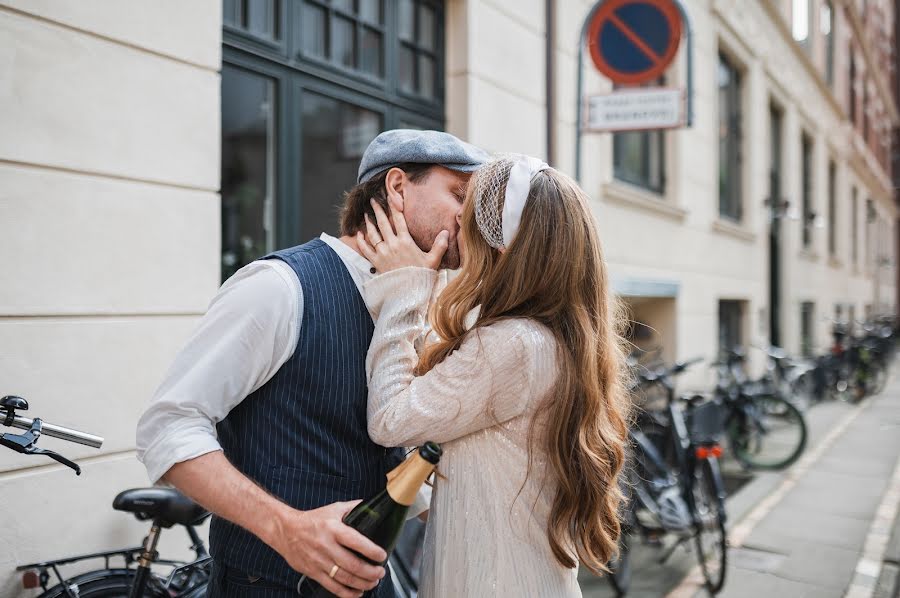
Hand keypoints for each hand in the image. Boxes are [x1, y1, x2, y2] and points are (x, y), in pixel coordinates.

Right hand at [270, 501, 385, 597]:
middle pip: (352, 564)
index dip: (372, 551)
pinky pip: (332, 587)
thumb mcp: (334, 508)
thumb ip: (353, 508)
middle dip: (371, 571)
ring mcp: (320, 561)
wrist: (286, 531)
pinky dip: (347, 593)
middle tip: (380, 572)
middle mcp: (327, 546)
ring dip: (362, 583)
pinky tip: (357, 592)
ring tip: (373, 582)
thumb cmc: (312, 520)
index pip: (357, 541)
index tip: (382, 555)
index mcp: (334, 529)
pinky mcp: (314, 572)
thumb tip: (372, 508)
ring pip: (344, 578)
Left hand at [357, 199, 447, 271]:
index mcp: (406, 242)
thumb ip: (440, 246)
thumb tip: (446, 232)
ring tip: (366, 214)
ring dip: (369, 222)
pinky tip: (360, 233)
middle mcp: (393, 245)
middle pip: (383, 223)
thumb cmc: (421, 277)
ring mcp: (382, 253)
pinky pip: (365, 249)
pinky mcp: (376, 262)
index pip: (399, 220)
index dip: (394, 207)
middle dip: (377, 210)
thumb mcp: (433, 261)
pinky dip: (361, 240)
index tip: (390, 197)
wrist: (408, 294)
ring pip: (373, 233)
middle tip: (373, 200)